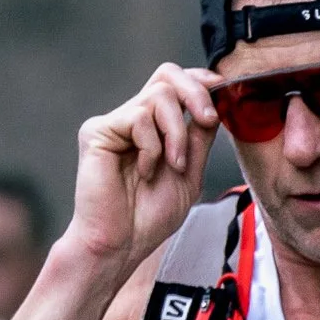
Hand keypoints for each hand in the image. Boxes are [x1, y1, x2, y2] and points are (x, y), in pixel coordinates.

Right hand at [69, 63, 220, 275]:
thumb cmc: (150, 216)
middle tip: (208, 120)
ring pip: (159, 95)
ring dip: (177, 133)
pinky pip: (138, 118)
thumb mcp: (190, 173)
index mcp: (154, 126)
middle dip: (196, 93)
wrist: (121, 244)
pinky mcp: (97, 131)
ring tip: (174, 165)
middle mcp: (132, 118)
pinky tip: (145, 172)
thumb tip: (216, 104)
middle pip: (166, 75)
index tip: (222, 89)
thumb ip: (199, 138)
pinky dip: (153, 147)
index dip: (200, 80)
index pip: (176, 83)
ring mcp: (114, 123)